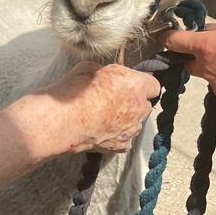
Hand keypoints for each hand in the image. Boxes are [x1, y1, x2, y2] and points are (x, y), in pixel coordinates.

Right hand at [45, 62, 160, 153]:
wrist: (61, 121)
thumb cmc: (73, 92)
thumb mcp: (89, 68)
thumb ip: (108, 73)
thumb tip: (110, 77)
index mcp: (135, 85)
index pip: (154, 84)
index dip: (142, 83)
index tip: (130, 83)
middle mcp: (138, 108)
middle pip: (145, 104)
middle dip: (134, 101)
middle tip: (114, 98)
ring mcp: (131, 129)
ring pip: (136, 122)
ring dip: (126, 118)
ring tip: (104, 116)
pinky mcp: (121, 146)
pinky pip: (125, 138)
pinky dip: (117, 134)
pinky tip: (101, 129)